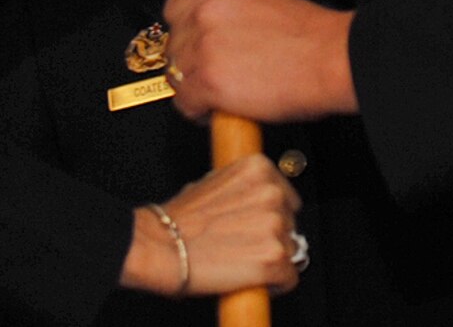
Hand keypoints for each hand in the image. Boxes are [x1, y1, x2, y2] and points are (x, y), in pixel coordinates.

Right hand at [119, 154, 301, 297]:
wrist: (161, 246)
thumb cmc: (180, 218)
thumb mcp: (213, 182)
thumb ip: (242, 188)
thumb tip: (254, 201)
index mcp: (259, 168)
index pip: (286, 196)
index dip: (270, 215)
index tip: (257, 226)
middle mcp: (272, 192)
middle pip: (290, 223)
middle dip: (272, 236)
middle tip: (244, 245)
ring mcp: (275, 224)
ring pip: (290, 250)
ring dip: (272, 259)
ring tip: (242, 260)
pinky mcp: (275, 257)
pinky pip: (289, 277)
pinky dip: (274, 283)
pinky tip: (251, 279)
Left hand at [163, 0, 357, 122]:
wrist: (331, 59)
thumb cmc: (309, 36)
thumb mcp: (261, 1)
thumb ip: (229, 12)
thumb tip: (214, 32)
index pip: (173, 9)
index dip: (185, 32)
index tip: (194, 44)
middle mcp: (204, 14)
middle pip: (173, 45)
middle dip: (189, 63)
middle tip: (212, 74)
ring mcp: (203, 48)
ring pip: (175, 75)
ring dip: (193, 88)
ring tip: (218, 95)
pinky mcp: (209, 82)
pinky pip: (185, 103)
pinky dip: (199, 112)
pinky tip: (219, 110)